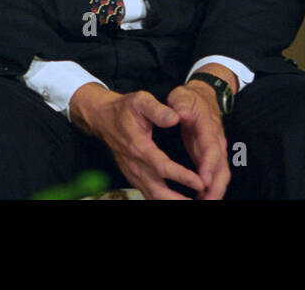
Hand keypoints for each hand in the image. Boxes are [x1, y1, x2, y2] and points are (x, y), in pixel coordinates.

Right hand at [68, 84, 204, 199]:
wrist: (102, 119)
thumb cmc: (124, 109)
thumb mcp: (141, 100)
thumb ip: (158, 110)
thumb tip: (175, 118)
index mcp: (139, 146)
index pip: (162, 167)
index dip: (182, 176)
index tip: (200, 182)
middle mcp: (135, 164)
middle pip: (158, 191)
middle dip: (179, 200)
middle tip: (201, 199)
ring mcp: (132, 173)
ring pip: (153, 196)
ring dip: (172, 202)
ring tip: (195, 203)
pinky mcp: (132, 177)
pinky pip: (148, 195)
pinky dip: (163, 200)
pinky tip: (178, 200)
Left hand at [167, 81, 229, 199]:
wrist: (202, 96)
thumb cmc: (189, 99)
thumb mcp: (181, 97)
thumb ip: (180, 105)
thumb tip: (178, 114)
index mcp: (208, 127)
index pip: (212, 148)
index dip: (208, 165)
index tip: (202, 181)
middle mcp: (217, 142)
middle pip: (222, 168)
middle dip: (216, 187)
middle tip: (207, 201)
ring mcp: (217, 151)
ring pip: (221, 175)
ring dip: (215, 192)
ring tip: (204, 204)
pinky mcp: (213, 158)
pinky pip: (216, 177)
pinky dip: (213, 190)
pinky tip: (203, 200)